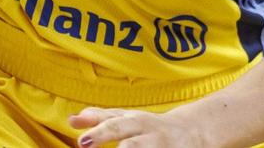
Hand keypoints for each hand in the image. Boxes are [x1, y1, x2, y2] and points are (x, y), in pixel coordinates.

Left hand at [70, 107, 206, 147]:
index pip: (114, 125)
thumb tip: (71, 120)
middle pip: (131, 144)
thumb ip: (99, 118)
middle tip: (89, 146)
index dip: (99, 133)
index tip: (81, 143)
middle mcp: (149, 135)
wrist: (192, 132)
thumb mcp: (125, 118)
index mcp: (135, 121)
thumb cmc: (149, 126)